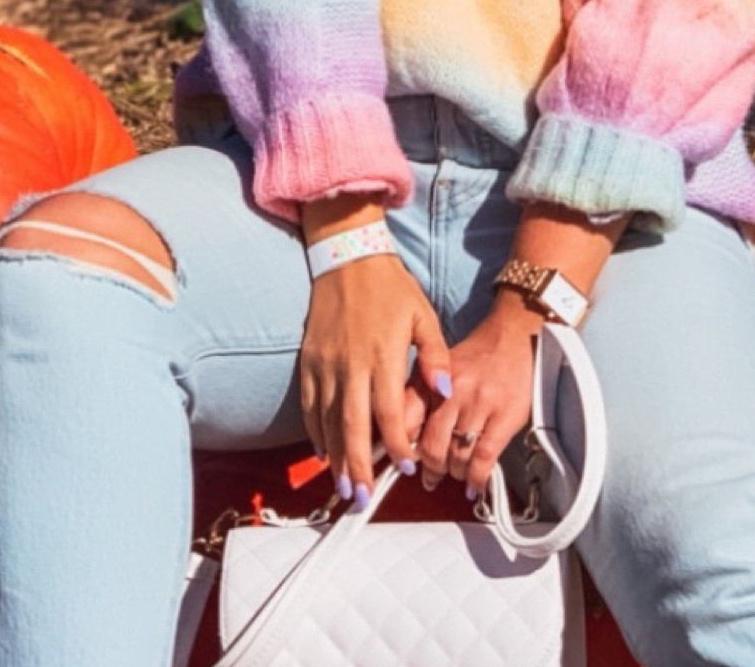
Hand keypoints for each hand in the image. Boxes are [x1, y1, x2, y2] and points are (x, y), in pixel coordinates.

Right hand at [299, 255, 451, 505]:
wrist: (347, 255)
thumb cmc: (389, 287)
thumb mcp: (423, 315)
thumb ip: (435, 356)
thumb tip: (446, 392)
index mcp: (382, 354)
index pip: (388, 411)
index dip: (397, 443)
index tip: (407, 465)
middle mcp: (350, 363)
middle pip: (352, 425)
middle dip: (358, 466)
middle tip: (362, 499)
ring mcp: (325, 362)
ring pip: (327, 420)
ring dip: (336, 457)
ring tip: (345, 487)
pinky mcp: (309, 358)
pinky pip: (309, 403)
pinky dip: (314, 431)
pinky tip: (324, 452)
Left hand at [412, 294, 537, 498]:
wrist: (510, 337)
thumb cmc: (472, 358)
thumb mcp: (435, 369)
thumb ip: (417, 398)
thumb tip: (401, 438)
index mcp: (429, 378)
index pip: (405, 421)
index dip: (400, 449)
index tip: (401, 464)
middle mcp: (452, 391)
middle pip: (431, 446)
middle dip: (429, 469)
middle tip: (429, 477)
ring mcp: (479, 403)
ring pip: (457, 455)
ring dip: (454, 473)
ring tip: (454, 474)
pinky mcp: (504, 416)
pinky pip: (484, 457)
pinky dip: (477, 478)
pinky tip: (474, 485)